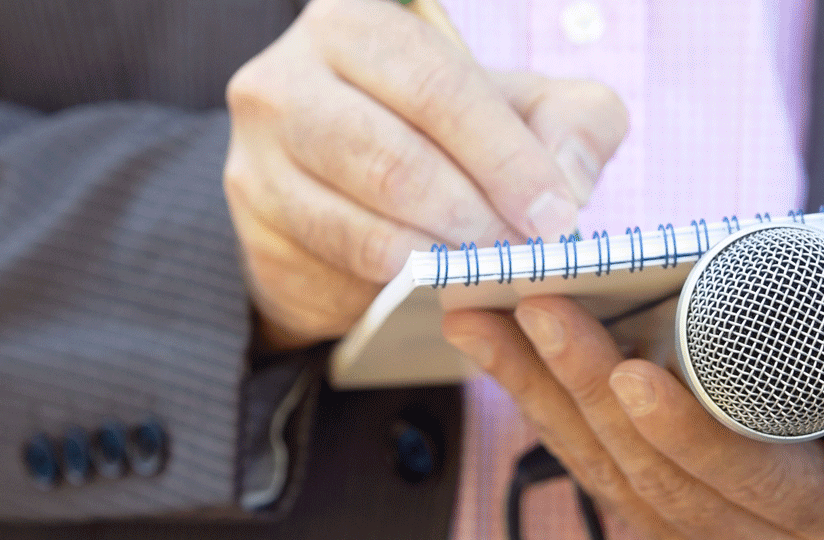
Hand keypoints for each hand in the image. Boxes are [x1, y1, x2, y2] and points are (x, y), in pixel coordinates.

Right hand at [224, 0, 627, 349]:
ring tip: (488, 276)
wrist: (352, 185)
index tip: (556, 216)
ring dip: (435, 264)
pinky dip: (393, 294)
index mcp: (353, 23)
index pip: (439, 88)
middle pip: (391, 162)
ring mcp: (254, 162)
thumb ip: (571, 123)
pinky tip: (434, 292)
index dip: (506, 158)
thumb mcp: (523, 106)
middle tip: (525, 257)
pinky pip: (333, 277)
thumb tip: (569, 182)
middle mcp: (283, 80)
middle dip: (473, 218)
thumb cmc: (447, 132)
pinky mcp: (253, 236)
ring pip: (357, 230)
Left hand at [444, 298, 823, 538]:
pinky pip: (606, 485)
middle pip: (662, 480)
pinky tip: (508, 366)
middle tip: (531, 304)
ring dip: (542, 398)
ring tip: (484, 319)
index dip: (697, 438)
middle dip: (583, 390)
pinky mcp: (683, 535)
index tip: (637, 376)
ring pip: (617, 482)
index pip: (766, 487)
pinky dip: (553, 420)